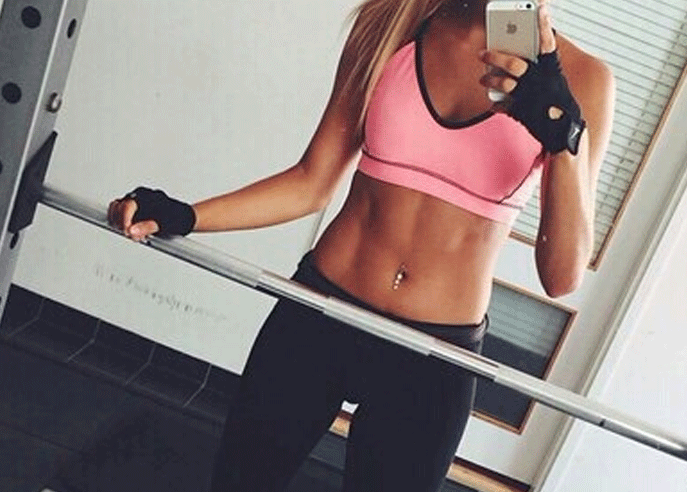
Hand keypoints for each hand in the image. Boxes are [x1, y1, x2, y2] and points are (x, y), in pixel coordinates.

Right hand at [107, 187, 195, 240]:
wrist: (185, 217)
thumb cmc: (177, 217)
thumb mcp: (163, 224)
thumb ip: (147, 227)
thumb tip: (132, 231)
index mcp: (145, 197)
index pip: (127, 206)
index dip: (124, 221)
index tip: (127, 232)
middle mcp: (138, 197)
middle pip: (118, 207)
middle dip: (120, 222)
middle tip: (129, 234)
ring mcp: (135, 203)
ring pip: (117, 210)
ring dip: (120, 223)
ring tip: (132, 235)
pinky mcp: (134, 210)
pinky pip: (122, 214)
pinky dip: (123, 224)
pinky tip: (132, 233)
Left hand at [478, 5, 584, 154]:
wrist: (564, 131)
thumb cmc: (558, 102)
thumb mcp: (553, 81)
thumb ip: (539, 68)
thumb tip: (515, 58)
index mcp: (551, 69)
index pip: (547, 43)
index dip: (543, 24)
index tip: (539, 6)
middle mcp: (539, 80)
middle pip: (513, 64)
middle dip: (495, 57)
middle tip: (482, 53)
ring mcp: (530, 96)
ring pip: (504, 84)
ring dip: (491, 80)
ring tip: (484, 79)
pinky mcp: (522, 112)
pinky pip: (503, 106)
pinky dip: (496, 104)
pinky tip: (493, 103)